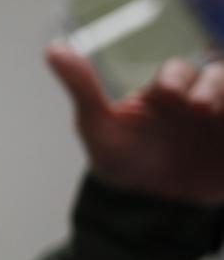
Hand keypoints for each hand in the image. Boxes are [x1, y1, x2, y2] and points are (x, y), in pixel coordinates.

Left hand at [47, 43, 223, 205]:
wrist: (144, 209)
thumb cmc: (120, 160)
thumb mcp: (97, 126)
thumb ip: (82, 87)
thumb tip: (52, 49)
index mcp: (165, 92)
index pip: (178, 72)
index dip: (177, 77)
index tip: (167, 94)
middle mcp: (195, 101)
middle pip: (216, 77)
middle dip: (211, 87)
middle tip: (198, 108)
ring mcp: (218, 123)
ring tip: (216, 116)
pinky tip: (223, 137)